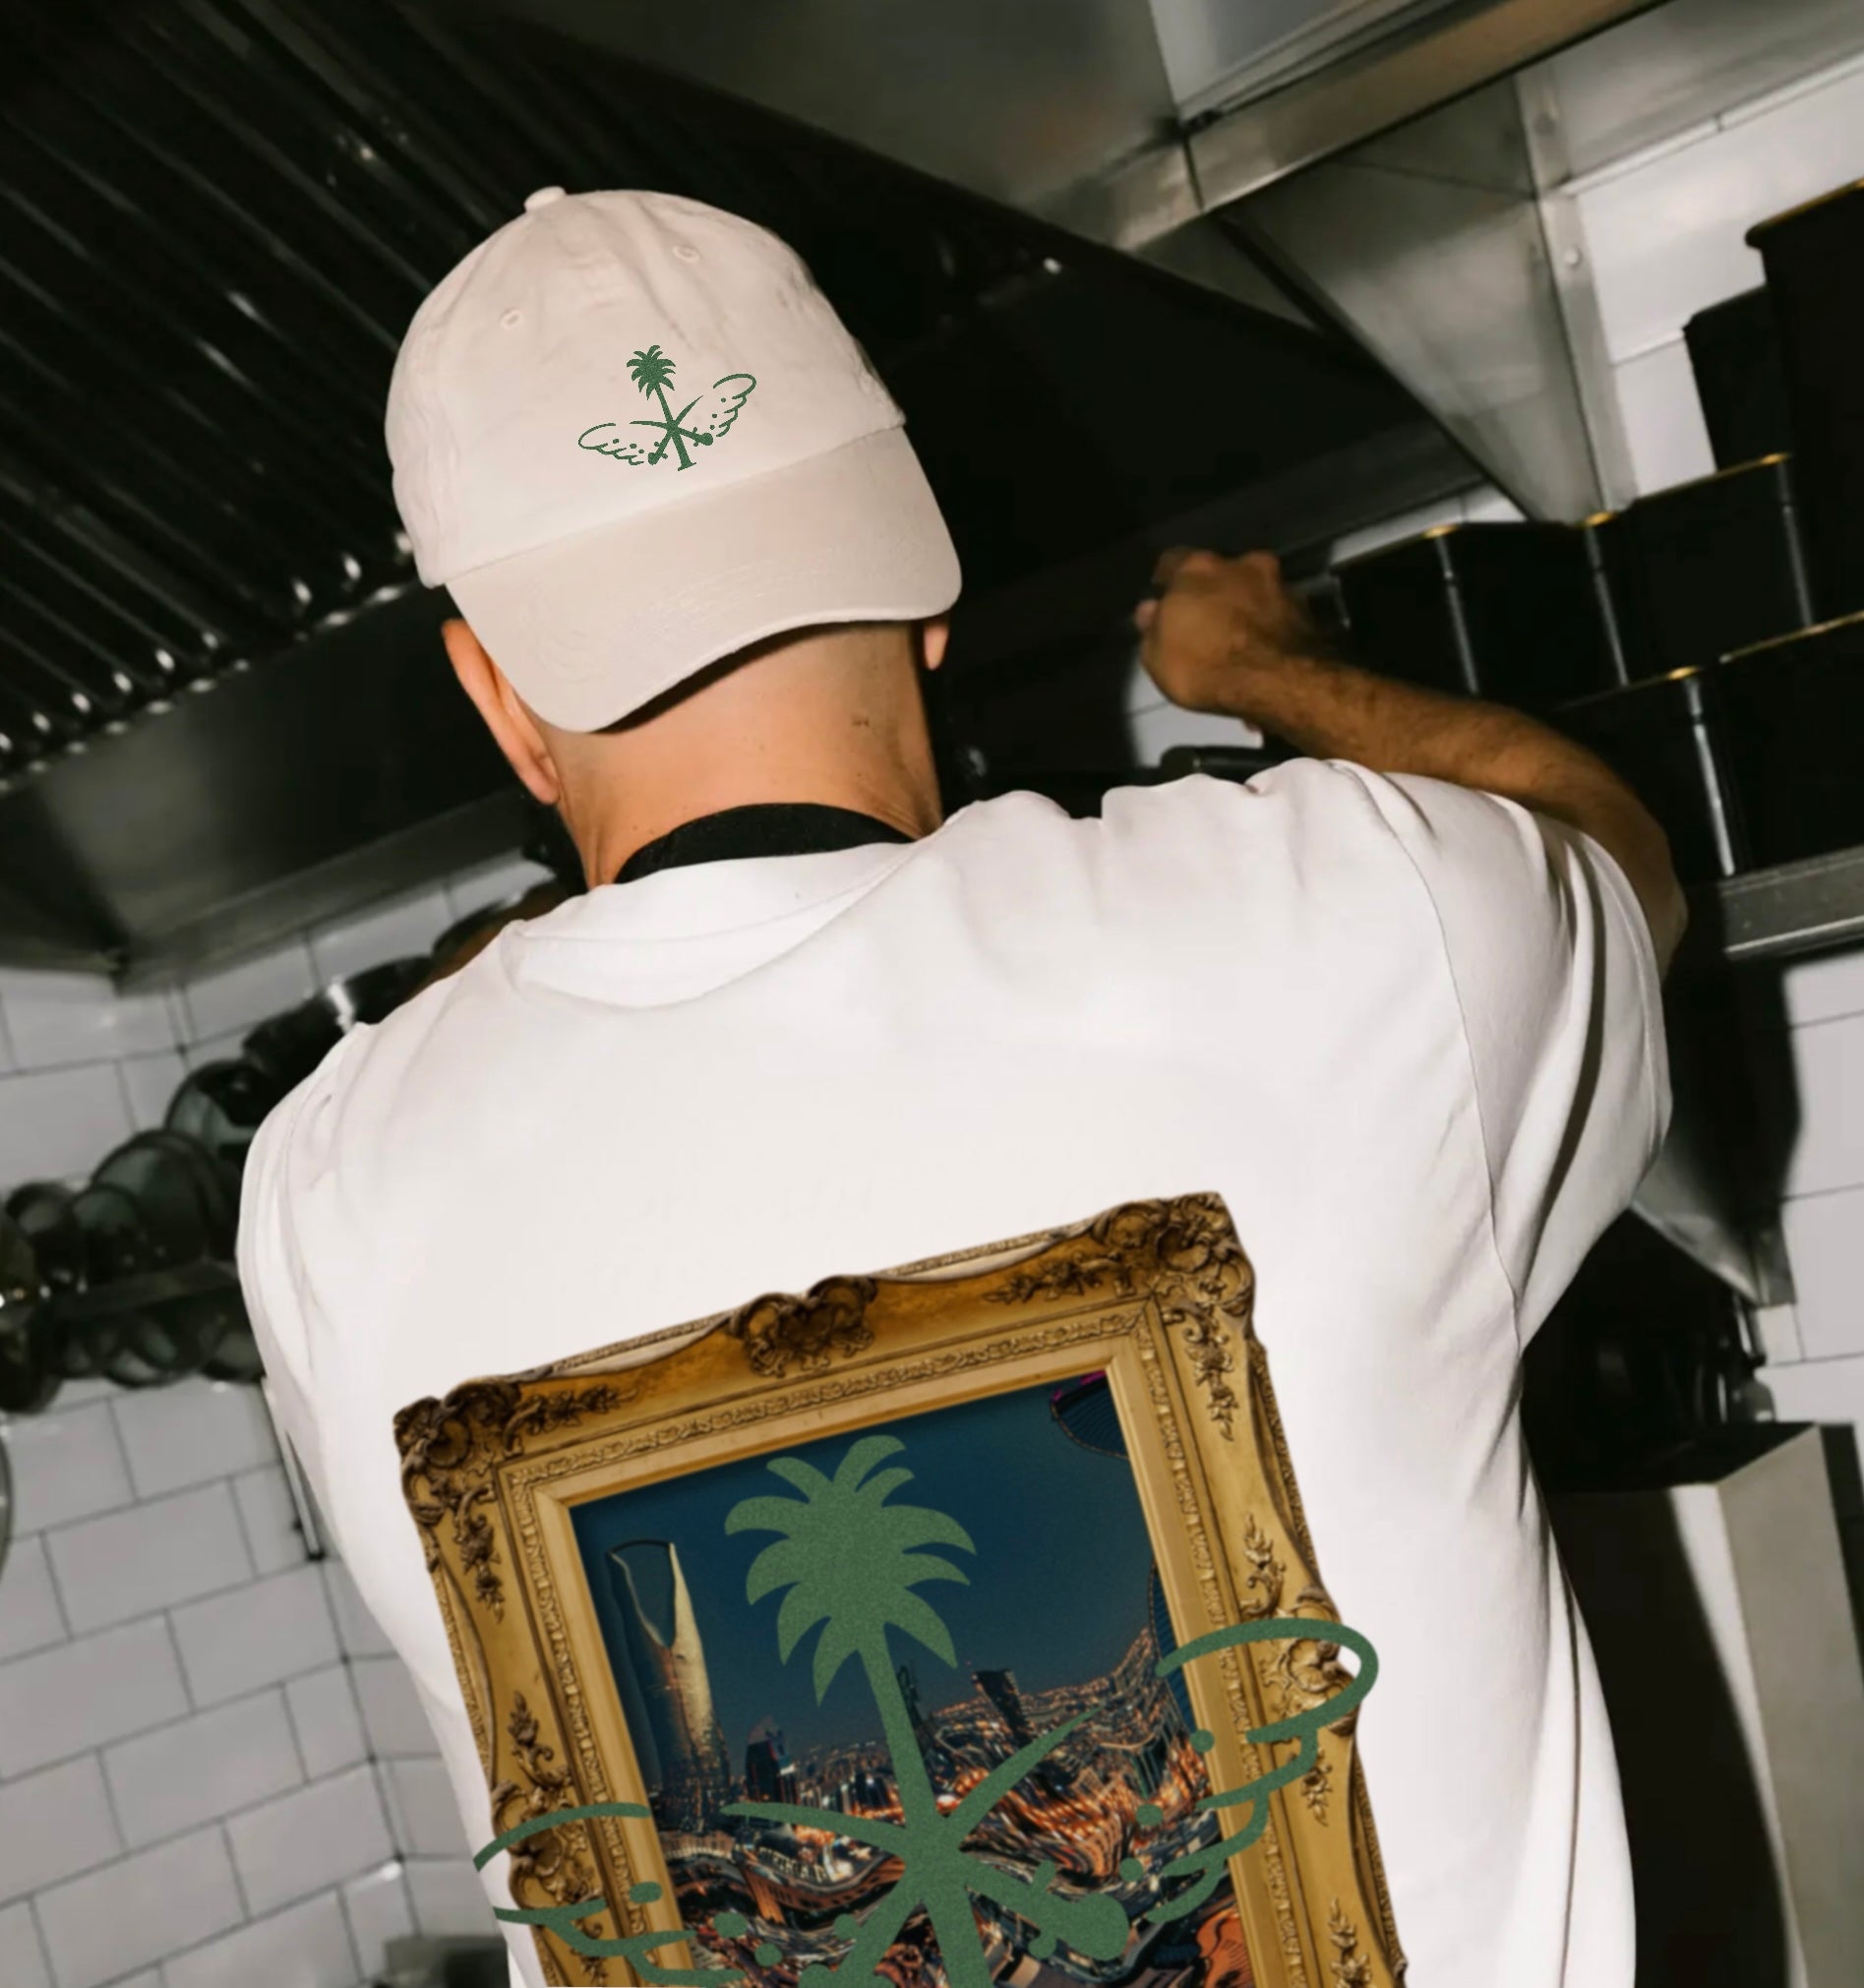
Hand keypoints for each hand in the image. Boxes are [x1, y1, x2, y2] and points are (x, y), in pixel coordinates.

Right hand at [1133, 548, 1326, 717]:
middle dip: (1213, 592)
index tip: (1164, 598)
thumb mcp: (1158, 658)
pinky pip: (1279, 613)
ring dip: (1247, 607)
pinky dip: (1271, 626)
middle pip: (1220, 573)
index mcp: (1197, 568)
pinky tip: (1266, 651)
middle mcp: (1241, 563)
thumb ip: (1152, 628)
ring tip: (1242, 641)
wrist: (1279, 682)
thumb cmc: (1206, 666)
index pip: (1173, 561)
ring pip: (1254, 591)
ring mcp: (1279, 582)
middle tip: (1208, 622)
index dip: (1167, 581)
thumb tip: (1150, 609)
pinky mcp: (1306, 608)